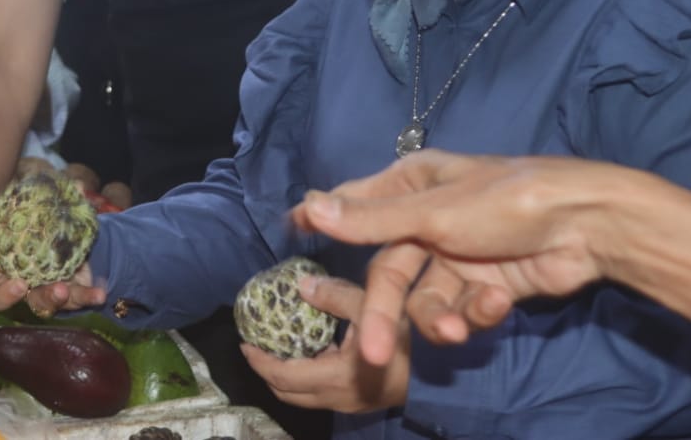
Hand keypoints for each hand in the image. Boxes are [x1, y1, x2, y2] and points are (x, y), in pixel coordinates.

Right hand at [0, 210, 105, 316]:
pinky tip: (99, 294)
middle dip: (5, 294)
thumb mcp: (58, 214)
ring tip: (61, 289)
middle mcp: (18, 280)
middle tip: (20, 284)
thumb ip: (63, 201)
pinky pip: (76, 300)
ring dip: (49, 296)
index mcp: (8, 256)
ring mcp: (42, 293)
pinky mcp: (68, 300)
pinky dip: (87, 296)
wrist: (87, 252)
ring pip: (38, 303)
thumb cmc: (58, 231)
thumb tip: (76, 185)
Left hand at [241, 274, 408, 412]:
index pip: (283, 376)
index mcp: (335, 377)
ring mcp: (350, 405)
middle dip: (267, 371)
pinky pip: (320, 396)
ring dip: (285, 377)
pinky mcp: (360, 403)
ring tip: (278, 348)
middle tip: (256, 347)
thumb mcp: (370, 306)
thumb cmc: (410, 339)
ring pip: (303, 398)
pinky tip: (310, 353)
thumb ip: (334, 295)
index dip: (259, 361)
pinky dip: (305, 379)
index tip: (245, 343)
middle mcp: (338, 399)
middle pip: (287, 393)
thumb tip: (302, 285)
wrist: (445, 372)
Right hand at [292, 151, 618, 366]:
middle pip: (389, 273)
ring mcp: (458, 254)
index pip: (355, 205)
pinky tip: (496, 306)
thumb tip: (308, 206)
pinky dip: (475, 314)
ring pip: (424, 300)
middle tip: (371, 354)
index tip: (291, 236)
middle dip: (382, 314)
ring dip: (437, 320)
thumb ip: (370, 220)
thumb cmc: (505, 200)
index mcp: (412, 184)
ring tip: (457, 334)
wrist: (586, 226)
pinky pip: (461, 308)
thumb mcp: (432, 211)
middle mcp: (428, 218)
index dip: (326, 221)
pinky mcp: (485, 284)